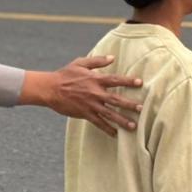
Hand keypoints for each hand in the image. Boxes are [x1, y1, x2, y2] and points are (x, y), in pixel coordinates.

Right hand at [21, 56, 142, 135]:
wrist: (50, 89)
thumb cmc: (65, 74)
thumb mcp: (80, 63)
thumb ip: (97, 61)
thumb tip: (112, 57)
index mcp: (95, 79)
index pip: (115, 80)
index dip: (128, 81)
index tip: (140, 83)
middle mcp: (95, 93)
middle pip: (115, 100)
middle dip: (129, 105)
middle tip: (141, 109)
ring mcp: (90, 105)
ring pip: (109, 114)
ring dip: (121, 120)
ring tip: (133, 126)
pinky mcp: (84, 114)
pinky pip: (98, 123)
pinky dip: (107, 129)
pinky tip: (115, 134)